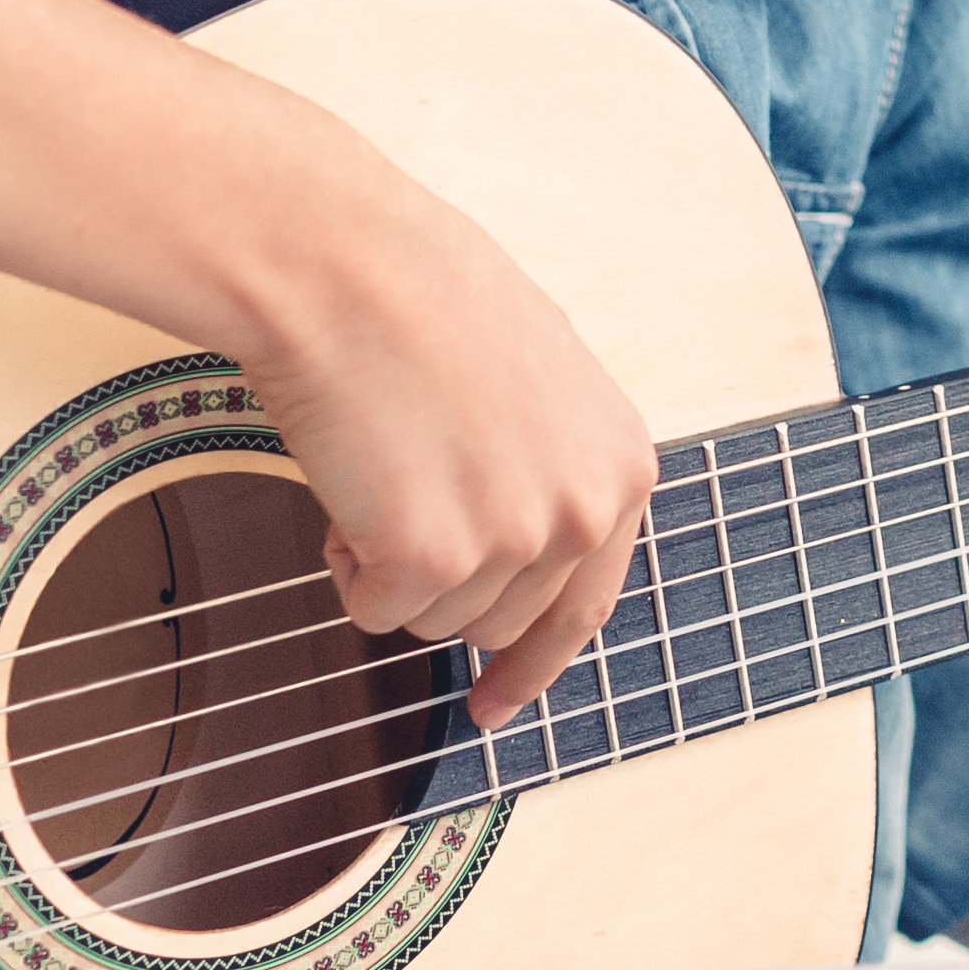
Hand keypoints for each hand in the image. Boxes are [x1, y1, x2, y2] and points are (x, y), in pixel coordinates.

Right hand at [222, 156, 658, 728]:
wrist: (347, 266)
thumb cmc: (421, 302)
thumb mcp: (539, 387)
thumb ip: (551, 473)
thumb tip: (524, 554)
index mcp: (622, 466)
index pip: (587, 606)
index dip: (534, 664)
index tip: (493, 703)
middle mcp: (586, 511)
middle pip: (501, 624)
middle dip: (440, 585)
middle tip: (395, 501)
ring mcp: (516, 539)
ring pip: (435, 621)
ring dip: (392, 568)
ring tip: (377, 466)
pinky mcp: (435, 556)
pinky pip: (374, 610)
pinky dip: (345, 564)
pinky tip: (348, 483)